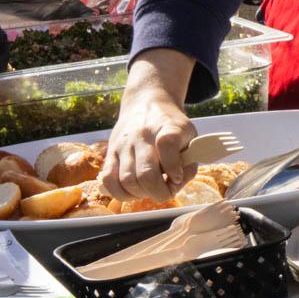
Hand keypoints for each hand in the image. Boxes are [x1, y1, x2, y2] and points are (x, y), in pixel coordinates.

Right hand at [101, 53, 197, 202]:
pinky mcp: (110, 151)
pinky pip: (109, 180)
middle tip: (165, 190)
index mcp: (167, 127)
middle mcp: (142, 135)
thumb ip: (189, 161)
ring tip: (150, 189)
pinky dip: (121, 193)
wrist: (145, 103)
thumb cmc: (170, 125)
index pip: (167, 145)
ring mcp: (123, 143)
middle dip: (159, 192)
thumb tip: (177, 182)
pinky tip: (133, 190)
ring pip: (127, 181)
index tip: (178, 177)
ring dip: (141, 194)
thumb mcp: (188, 135)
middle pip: (146, 174)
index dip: (175, 168)